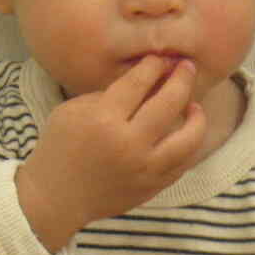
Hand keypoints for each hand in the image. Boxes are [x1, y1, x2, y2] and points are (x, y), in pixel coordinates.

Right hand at [16, 56, 207, 250]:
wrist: (57, 196)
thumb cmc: (60, 147)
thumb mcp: (72, 110)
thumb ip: (109, 94)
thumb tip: (146, 79)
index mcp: (104, 120)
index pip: (138, 83)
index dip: (154, 65)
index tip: (162, 57)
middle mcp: (129, 143)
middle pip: (170, 103)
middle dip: (182, 79)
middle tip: (187, 67)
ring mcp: (145, 168)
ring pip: (189, 138)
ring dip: (197, 117)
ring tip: (193, 106)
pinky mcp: (154, 186)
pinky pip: (184, 162)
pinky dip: (188, 145)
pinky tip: (186, 133)